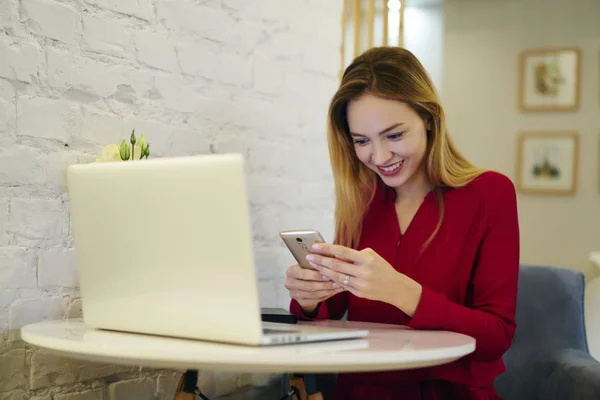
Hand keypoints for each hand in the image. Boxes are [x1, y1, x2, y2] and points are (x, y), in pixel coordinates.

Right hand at [284, 264, 344, 311]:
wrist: (303, 282)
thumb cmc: (308, 269)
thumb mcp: (310, 264)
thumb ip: (317, 263)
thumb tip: (331, 261)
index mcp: (291, 271)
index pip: (303, 274)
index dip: (316, 275)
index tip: (328, 274)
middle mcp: (289, 283)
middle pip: (309, 286)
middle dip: (324, 284)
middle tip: (336, 282)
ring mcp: (294, 294)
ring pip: (313, 294)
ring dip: (327, 291)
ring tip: (338, 287)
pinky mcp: (300, 301)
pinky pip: (315, 300)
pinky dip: (326, 296)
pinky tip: (334, 292)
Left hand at [306, 244, 422, 315]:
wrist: (394, 287)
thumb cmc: (381, 268)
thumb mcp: (371, 256)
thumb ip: (353, 255)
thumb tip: (335, 254)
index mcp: (366, 259)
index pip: (342, 251)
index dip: (327, 249)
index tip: (315, 246)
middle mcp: (363, 272)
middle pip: (336, 265)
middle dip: (320, 260)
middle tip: (309, 257)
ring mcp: (360, 284)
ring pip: (336, 277)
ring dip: (323, 271)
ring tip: (314, 266)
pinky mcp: (358, 293)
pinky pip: (342, 285)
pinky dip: (332, 280)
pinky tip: (324, 275)